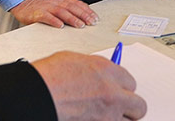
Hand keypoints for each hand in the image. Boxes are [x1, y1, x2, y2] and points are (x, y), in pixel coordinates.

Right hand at [10, 0, 98, 28]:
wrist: (24, 3)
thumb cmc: (43, 6)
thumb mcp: (58, 5)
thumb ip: (69, 9)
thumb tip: (84, 16)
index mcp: (63, 0)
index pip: (78, 4)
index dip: (88, 11)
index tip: (95, 18)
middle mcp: (57, 3)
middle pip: (73, 8)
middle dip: (84, 15)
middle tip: (92, 23)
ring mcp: (48, 7)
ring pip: (62, 12)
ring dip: (72, 19)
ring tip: (80, 25)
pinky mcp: (38, 13)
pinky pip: (47, 17)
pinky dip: (54, 21)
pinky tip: (60, 26)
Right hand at [32, 51, 146, 120]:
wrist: (35, 96)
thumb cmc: (48, 77)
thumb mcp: (74, 61)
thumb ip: (94, 69)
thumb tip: (98, 73)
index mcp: (109, 72)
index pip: (131, 83)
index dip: (123, 88)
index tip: (117, 91)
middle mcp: (113, 93)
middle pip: (139, 106)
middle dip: (131, 108)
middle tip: (122, 109)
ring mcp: (107, 115)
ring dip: (118, 119)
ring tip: (106, 116)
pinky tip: (93, 119)